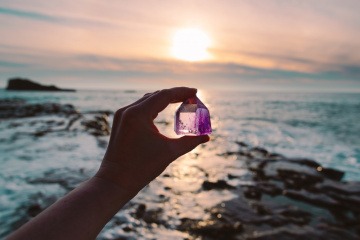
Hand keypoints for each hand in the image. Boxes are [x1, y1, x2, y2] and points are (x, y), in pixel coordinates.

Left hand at [95, 87, 209, 194]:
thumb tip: (207, 137)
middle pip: (156, 95)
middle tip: (191, 98)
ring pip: (147, 100)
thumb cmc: (142, 168)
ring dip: (163, 100)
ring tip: (180, 102)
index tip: (195, 91)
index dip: (182, 92)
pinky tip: (162, 109)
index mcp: (138, 114)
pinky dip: (153, 107)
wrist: (115, 182)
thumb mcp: (169, 152)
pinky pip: (139, 108)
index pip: (164, 95)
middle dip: (174, 95)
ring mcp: (121, 115)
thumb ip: (190, 142)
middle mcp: (128, 110)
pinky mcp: (120, 121)